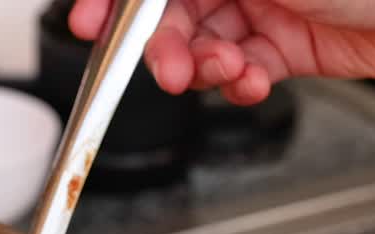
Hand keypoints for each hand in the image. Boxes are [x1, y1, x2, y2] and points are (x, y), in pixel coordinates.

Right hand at [69, 0, 374, 104]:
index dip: (116, 4)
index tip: (88, 24)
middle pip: (171, 12)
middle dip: (164, 45)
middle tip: (171, 69)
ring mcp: (265, 6)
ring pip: (202, 45)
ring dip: (204, 69)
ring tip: (226, 72)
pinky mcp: (287, 45)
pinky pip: (238, 71)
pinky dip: (235, 84)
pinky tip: (248, 82)